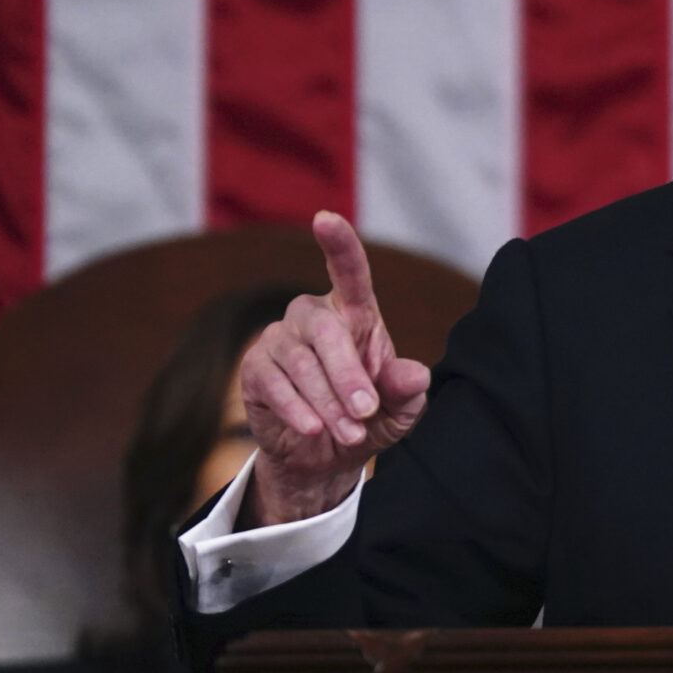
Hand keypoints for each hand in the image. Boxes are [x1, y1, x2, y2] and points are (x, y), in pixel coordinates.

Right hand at [236, 212, 430, 525]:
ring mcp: (280, 339)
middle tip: (365, 412)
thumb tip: (416, 375)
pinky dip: (298, 410)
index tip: (325, 219)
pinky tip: (313, 429)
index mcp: (354, 312)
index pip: (348, 271)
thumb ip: (407, 391)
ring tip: (349, 433)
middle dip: (347, 375)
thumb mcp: (399, 409)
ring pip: (302, 364)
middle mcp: (313, 315)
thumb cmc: (368, 417)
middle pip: (326, 331)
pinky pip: (276, 385)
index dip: (338, 244)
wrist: (325, 453)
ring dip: (328, 403)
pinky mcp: (255, 368)